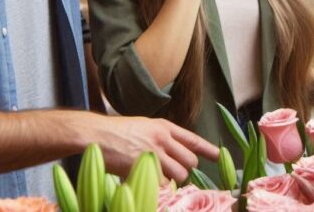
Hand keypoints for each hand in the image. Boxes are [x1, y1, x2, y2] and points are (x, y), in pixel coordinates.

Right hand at [92, 116, 218, 181]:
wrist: (95, 134)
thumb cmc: (116, 132)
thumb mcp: (144, 126)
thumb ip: (161, 138)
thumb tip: (176, 153)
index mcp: (164, 127)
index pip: (193, 140)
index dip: (208, 150)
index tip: (219, 155)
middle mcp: (163, 139)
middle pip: (190, 161)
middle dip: (185, 170)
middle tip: (171, 172)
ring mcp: (155, 153)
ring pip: (180, 175)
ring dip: (172, 180)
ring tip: (157, 176)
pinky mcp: (145, 168)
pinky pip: (163, 184)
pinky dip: (158, 187)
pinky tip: (147, 181)